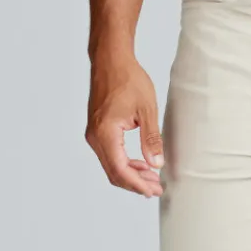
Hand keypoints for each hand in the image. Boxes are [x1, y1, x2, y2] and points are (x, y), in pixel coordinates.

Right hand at [85, 55, 163, 197]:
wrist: (110, 59)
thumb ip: (151, 139)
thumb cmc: (128, 78)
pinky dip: (125, 164)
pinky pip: (109, 155)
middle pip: (114, 173)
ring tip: (152, 179)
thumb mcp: (146, 109)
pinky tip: (141, 165)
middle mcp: (95, 137)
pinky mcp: (96, 131)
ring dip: (131, 175)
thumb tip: (156, 164)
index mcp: (106, 133)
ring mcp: (93, 135)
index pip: (120, 170)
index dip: (138, 184)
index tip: (154, 190)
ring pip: (111, 166)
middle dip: (135, 184)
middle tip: (157, 189)